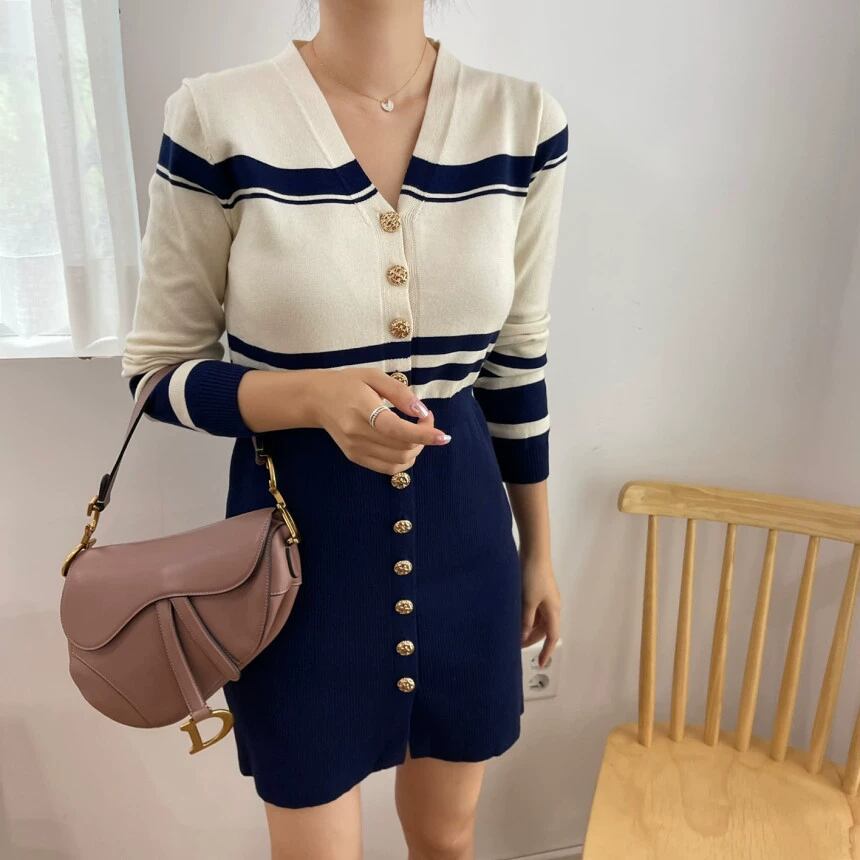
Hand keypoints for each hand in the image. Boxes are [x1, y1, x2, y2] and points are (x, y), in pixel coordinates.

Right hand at [307, 367, 451, 474]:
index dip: (424, 435)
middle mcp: (357, 434)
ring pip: (398, 461)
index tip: (443, 435)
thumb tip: (421, 411)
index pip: (396, 429)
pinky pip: (388, 468)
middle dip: (424, 437)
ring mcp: (355, 449)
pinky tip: (406, 443)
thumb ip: (400, 393)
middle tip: (426, 419)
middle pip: (402, 448)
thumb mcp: (373, 376)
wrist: (316, 399)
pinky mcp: (355, 457)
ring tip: (417, 431)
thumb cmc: (347, 384)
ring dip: (417, 449)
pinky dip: (404, 459)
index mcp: (361, 409)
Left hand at [521, 554, 560, 668]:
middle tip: (515, 645)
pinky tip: (515, 617)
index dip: (547, 651)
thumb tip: (524, 637)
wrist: (534, 552)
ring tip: (513, 632)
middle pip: (544, 629)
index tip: (540, 664)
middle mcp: (552, 606)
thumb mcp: (527, 601)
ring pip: (538, 619)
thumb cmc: (533, 576)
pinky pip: (534, 610)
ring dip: (528, 627)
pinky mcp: (538, 590)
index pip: (552, 636)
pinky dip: (526, 617)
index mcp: (553, 610)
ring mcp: (546, 598)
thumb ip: (526, 620)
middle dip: (532, 639)